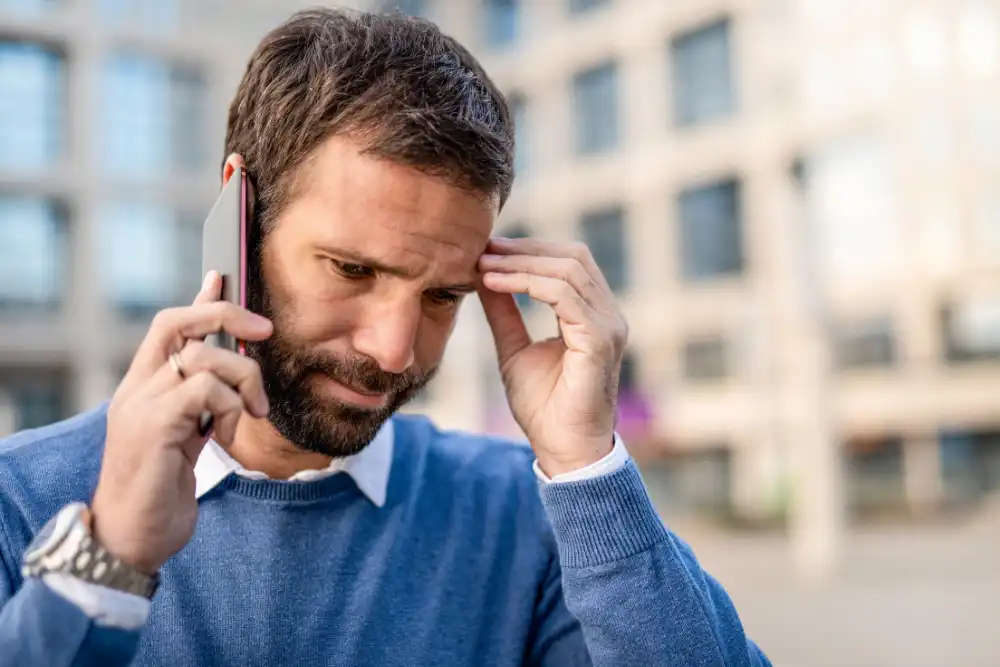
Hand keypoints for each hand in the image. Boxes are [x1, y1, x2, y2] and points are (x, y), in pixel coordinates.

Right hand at [90, 272, 272, 573]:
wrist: (132, 540)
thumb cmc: (161, 492)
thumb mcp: (185, 438)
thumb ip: (201, 403)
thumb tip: (229, 373)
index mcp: (142, 388)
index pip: (169, 326)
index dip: (200, 300)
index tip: (222, 275)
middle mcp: (136, 389)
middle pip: (178, 322)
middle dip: (227, 314)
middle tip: (265, 334)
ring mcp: (140, 405)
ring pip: (206, 356)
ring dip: (243, 381)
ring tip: (248, 415)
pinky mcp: (153, 425)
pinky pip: (206, 390)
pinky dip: (229, 409)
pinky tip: (224, 439)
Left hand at [478, 238, 628, 476]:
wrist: (562, 450)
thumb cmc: (544, 408)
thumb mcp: (514, 349)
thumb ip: (504, 313)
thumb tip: (485, 276)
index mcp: (593, 315)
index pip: (568, 262)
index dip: (529, 249)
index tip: (488, 249)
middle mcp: (608, 315)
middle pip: (572, 256)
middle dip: (524, 248)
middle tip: (484, 248)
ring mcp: (608, 326)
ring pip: (567, 270)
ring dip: (520, 262)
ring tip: (483, 265)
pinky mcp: (599, 340)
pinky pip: (563, 295)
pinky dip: (525, 283)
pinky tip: (494, 283)